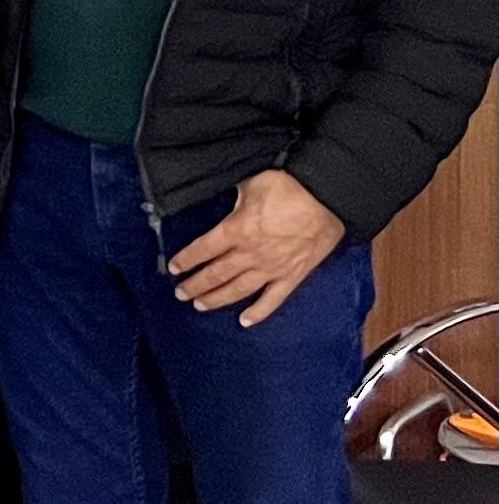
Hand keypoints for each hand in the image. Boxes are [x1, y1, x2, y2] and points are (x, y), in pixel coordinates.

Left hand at [170, 169, 345, 326]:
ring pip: (238, 290)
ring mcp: (272, 268)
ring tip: (200, 305)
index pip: (202, 250)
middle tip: (181, 293)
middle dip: (195, 285)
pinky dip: (259, 312)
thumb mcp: (251, 183)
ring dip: (217, 299)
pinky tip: (245, 321)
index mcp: (236, 230)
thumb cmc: (290, 187)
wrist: (330, 198)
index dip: (185, 260)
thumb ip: (231, 194)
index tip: (173, 269)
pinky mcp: (293, 275)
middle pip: (215, 274)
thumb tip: (215, 188)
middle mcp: (250, 254)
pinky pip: (273, 299)